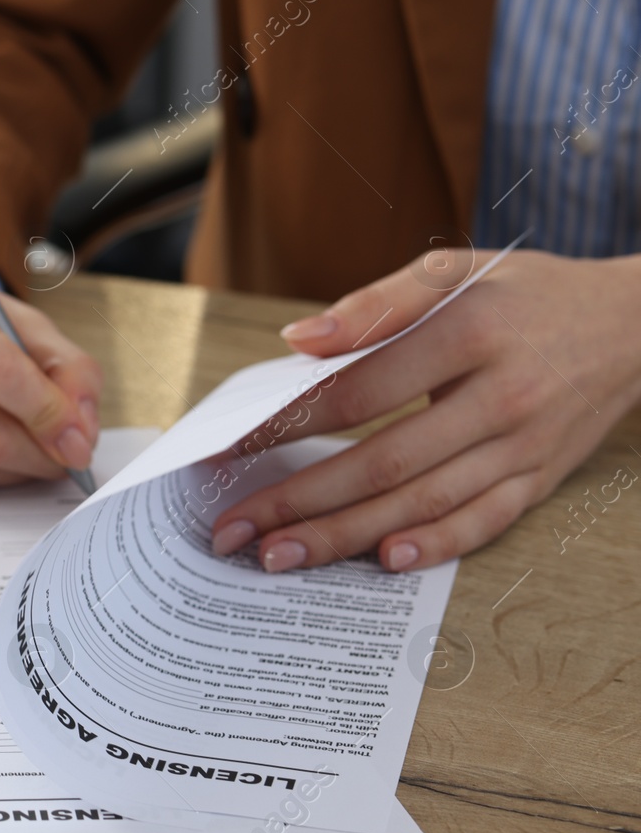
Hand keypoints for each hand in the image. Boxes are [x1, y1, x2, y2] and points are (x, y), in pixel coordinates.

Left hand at [208, 248, 640, 571]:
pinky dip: (435, 546)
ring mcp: (524, 446)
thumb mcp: (457, 272)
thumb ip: (375, 304)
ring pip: (423, 503)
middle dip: (300, 502)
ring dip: (345, 536)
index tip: (232, 449)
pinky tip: (382, 560)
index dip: (288, 424)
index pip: (359, 392)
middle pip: (383, 462)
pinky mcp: (541, 479)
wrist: (634, 324)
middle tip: (235, 531)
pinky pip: (484, 523)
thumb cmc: (527, 295)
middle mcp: (500, 398)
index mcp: (470, 336)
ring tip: (280, 557)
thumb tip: (299, 341)